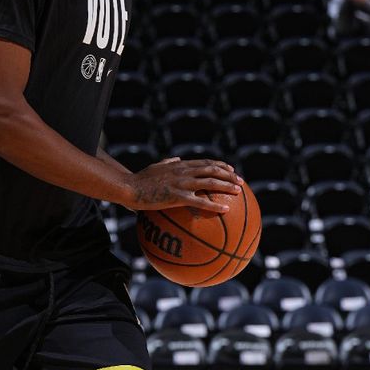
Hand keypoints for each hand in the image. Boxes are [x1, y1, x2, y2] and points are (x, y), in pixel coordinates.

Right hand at [125, 159, 241, 212]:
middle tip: (240, 181)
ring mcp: (181, 183)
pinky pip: (200, 201)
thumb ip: (167, 162)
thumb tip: (176, 159)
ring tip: (239, 191)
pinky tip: (226, 210)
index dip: (220, 165)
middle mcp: (183, 171)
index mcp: (179, 165)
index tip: (231, 169)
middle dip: (229, 174)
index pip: (205, 162)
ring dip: (227, 185)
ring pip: (210, 181)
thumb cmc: (139, 179)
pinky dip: (215, 205)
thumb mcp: (155, 167)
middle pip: (212, 169)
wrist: (129, 187)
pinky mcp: (177, 196)